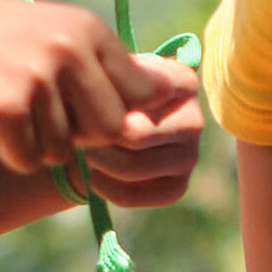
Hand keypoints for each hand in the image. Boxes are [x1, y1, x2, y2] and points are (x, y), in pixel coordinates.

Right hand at [0, 0, 188, 178]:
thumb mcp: (53, 35)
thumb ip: (100, 72)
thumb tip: (147, 127)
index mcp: (88, 31)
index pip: (137, 95)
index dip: (113, 112)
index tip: (82, 107)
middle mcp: (69, 52)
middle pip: (107, 129)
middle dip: (79, 133)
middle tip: (38, 111)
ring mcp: (37, 81)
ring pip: (65, 150)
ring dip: (37, 142)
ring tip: (5, 105)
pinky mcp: (4, 111)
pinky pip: (28, 160)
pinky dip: (8, 152)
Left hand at [64, 73, 211, 212]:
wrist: (106, 130)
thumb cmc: (104, 94)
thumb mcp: (102, 76)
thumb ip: (105, 79)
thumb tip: (106, 111)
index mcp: (182, 82)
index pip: (140, 95)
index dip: (104, 101)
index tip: (84, 100)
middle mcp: (194, 120)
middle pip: (136, 135)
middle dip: (97, 137)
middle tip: (78, 132)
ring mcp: (189, 156)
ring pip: (131, 167)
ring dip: (97, 161)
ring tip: (85, 149)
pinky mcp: (178, 186)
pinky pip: (133, 195)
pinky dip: (104, 188)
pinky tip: (95, 174)